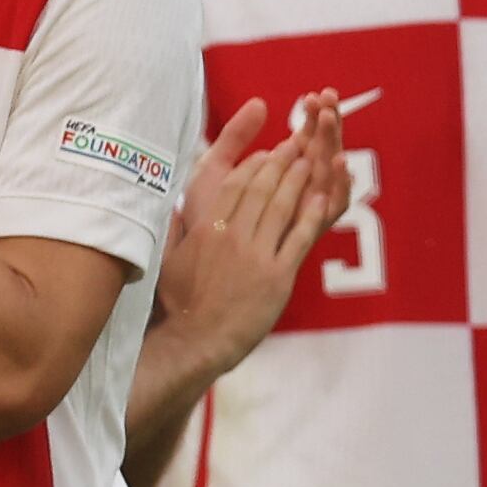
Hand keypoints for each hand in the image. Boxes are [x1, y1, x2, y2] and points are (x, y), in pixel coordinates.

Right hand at [153, 87, 346, 370]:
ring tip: (310, 161)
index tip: (266, 153)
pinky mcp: (277, 276)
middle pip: (262, 188)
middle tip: (295, 145)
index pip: (235, 185)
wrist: (195, 341)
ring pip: (281, 206)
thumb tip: (171, 206)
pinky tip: (320, 198)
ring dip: (298, 180)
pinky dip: (311, 215)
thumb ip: (173, 230)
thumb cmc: (177, 305)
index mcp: (206, 229)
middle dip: (281, 162)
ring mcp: (256, 255)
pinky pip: (298, 238)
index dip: (254, 164)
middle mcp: (232, 236)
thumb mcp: (166, 261)